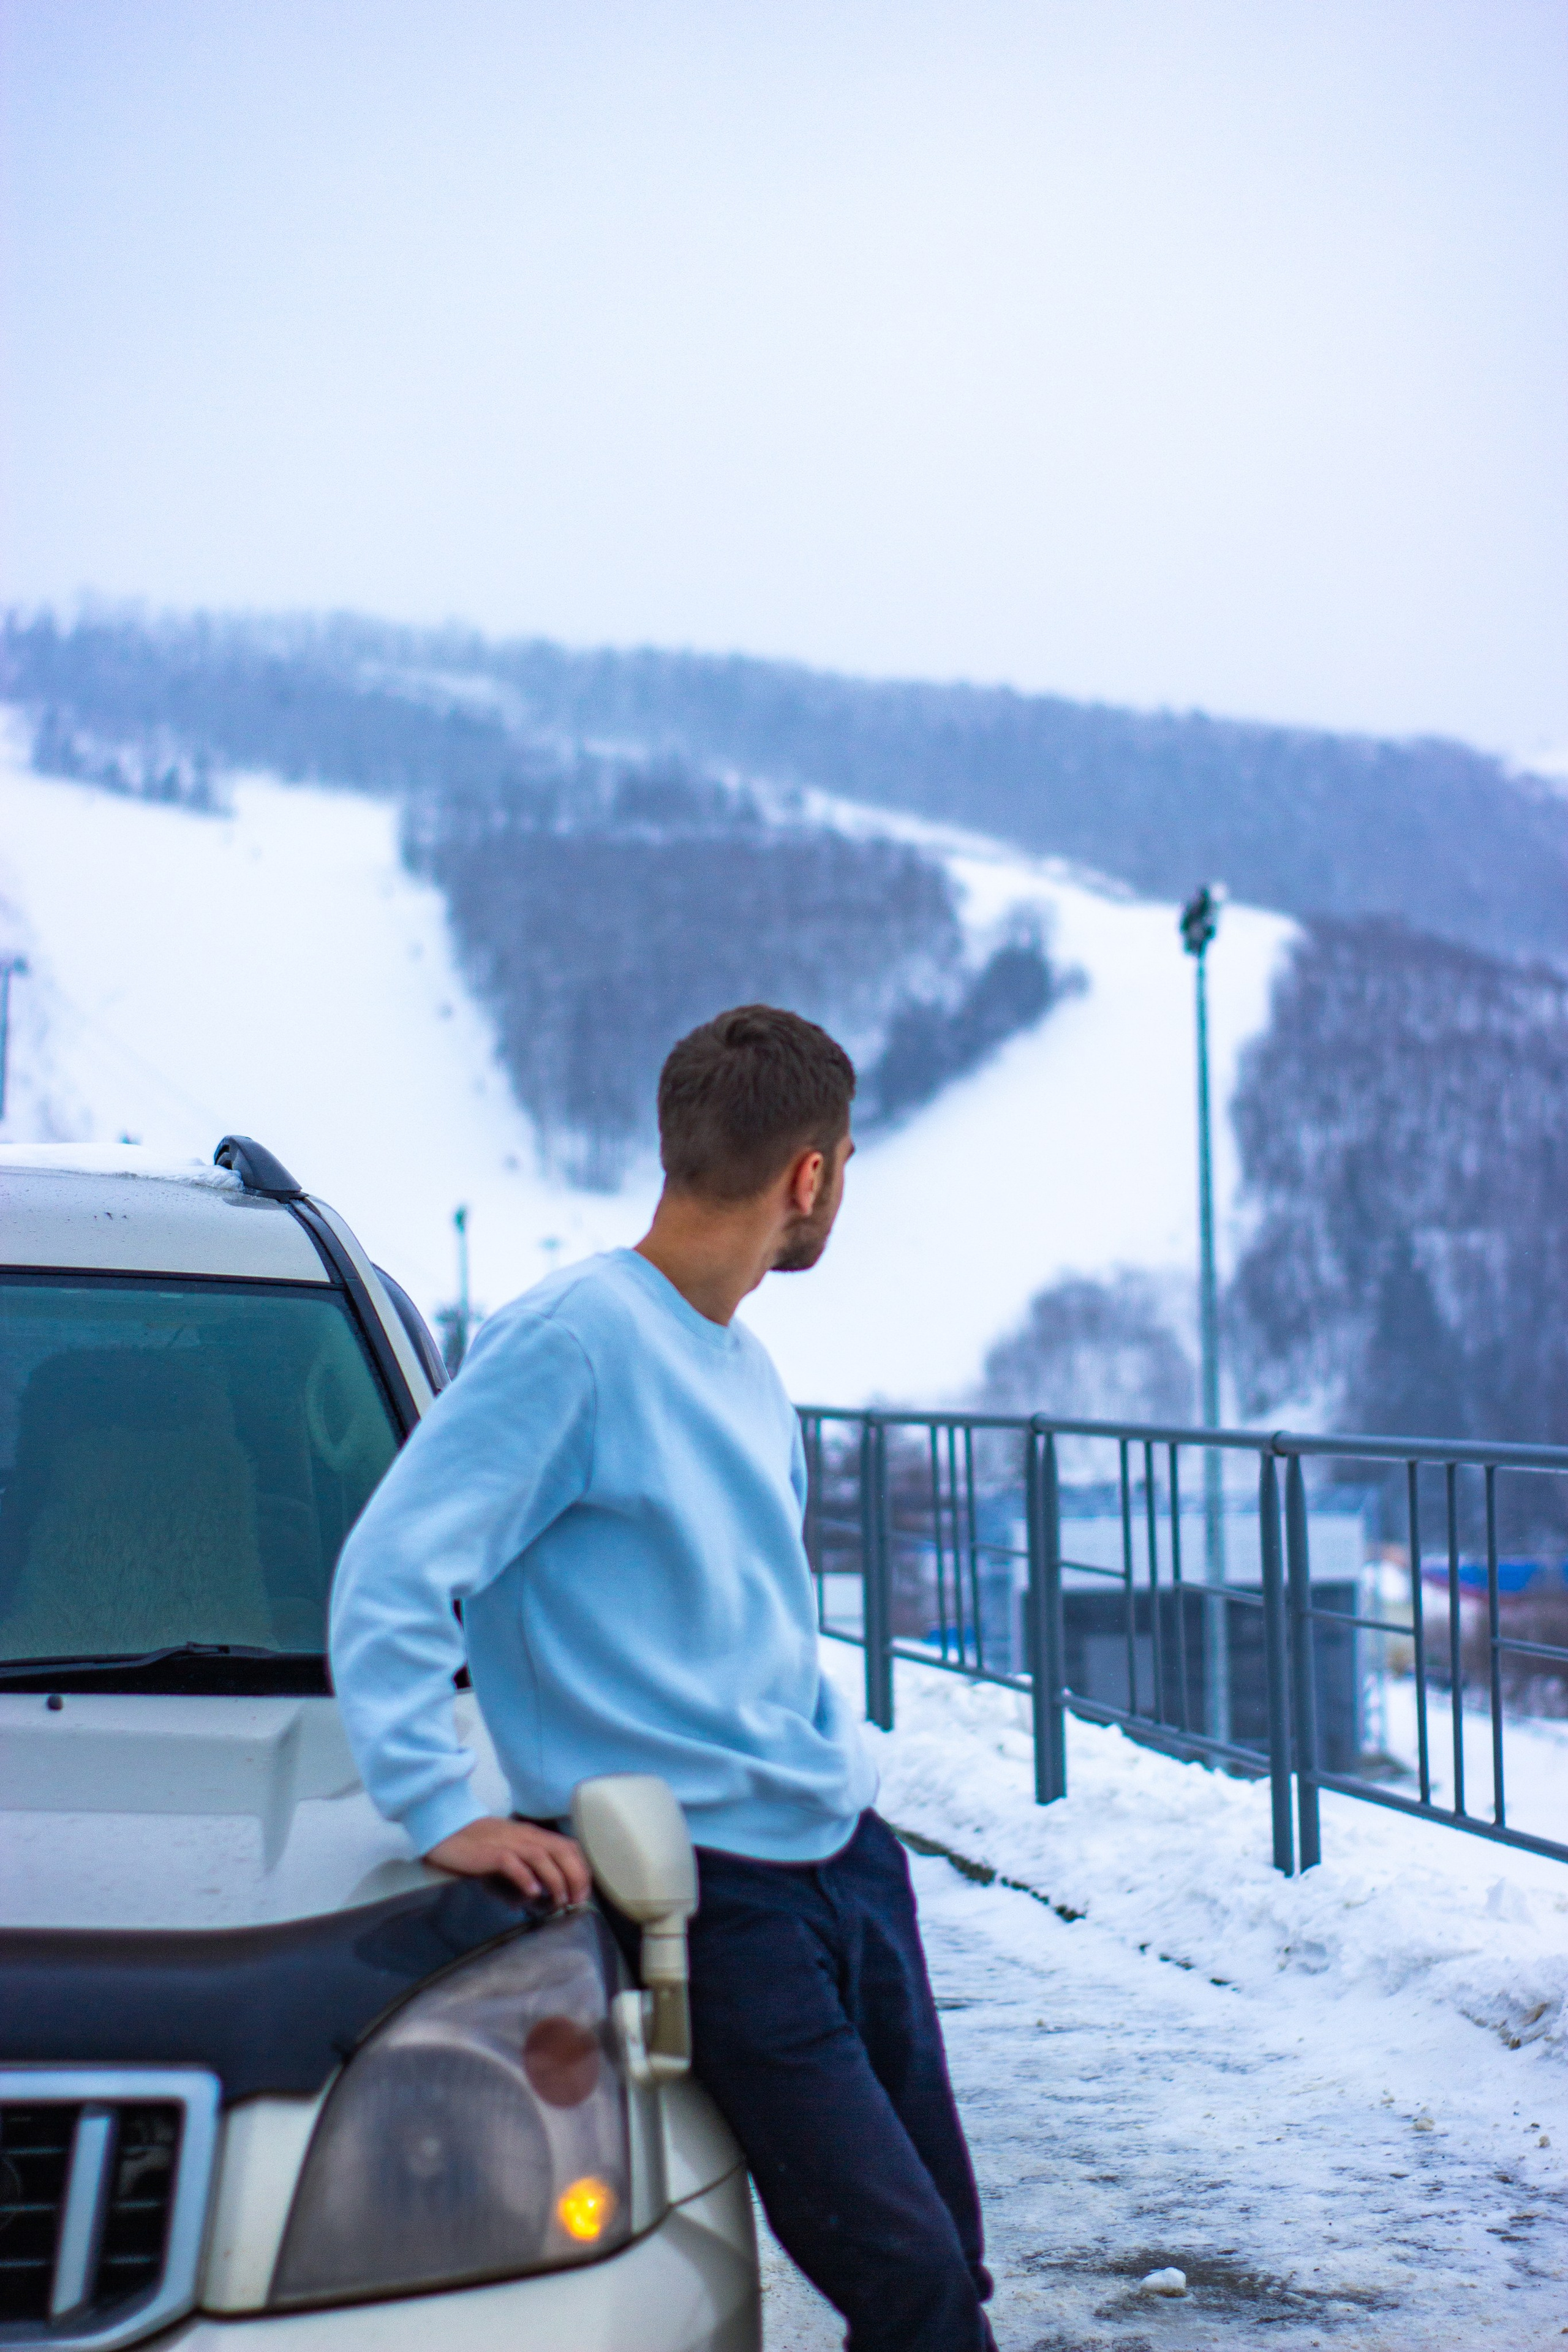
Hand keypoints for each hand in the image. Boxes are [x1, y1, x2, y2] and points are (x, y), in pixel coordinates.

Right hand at [425, 1816, 591, 1907]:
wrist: (445, 1829)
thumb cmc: (477, 1845)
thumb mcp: (508, 1851)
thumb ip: (524, 1869)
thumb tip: (535, 1895)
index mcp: (532, 1835)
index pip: (568, 1846)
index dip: (581, 1869)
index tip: (583, 1893)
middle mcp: (525, 1836)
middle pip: (561, 1850)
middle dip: (575, 1877)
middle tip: (577, 1901)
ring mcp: (508, 1842)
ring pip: (541, 1857)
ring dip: (555, 1880)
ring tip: (559, 1902)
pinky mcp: (490, 1853)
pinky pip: (512, 1863)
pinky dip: (525, 1877)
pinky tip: (531, 1893)